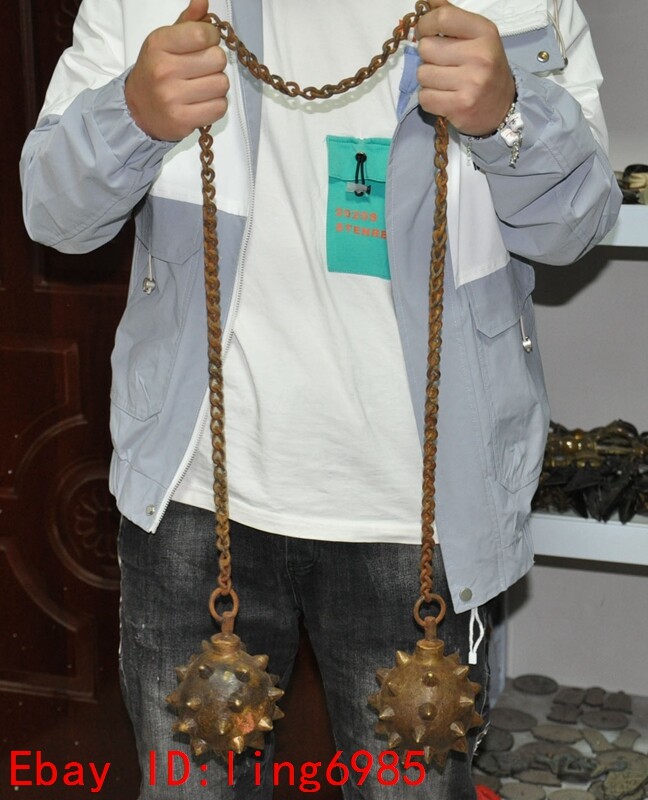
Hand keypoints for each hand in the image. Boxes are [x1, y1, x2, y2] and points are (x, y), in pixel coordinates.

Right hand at [125, 0, 228, 140]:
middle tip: (201, 69)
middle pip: (217, 60)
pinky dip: (216, 104)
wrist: (138, 110)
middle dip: (215, 63)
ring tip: (201, 87)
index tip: (205, 44)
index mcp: (159, 44)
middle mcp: (164, 70)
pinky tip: (202, 102)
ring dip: (217, 85)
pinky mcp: (183, 120)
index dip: (212, 38)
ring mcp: (173, 97)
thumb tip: (203, 1)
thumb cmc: (156, 72)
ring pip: (221, 84)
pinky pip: (219, 107)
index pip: (203, 34)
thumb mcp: (166, 42)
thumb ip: (188, 22)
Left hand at [416, 0, 514, 136]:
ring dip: (427, 79)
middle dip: (427, 56)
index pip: (443, 18)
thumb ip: (452, 18)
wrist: (502, 107)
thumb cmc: (485, 68)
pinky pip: (425, 97)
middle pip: (427, 48)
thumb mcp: (477, 38)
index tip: (424, 32)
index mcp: (484, 32)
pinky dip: (428, 97)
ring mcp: (470, 83)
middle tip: (441, 63)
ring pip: (422, 74)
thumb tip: (427, 1)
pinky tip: (443, 96)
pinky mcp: (460, 106)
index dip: (425, 24)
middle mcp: (479, 56)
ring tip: (444, 81)